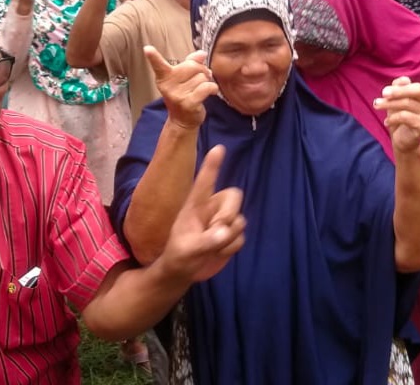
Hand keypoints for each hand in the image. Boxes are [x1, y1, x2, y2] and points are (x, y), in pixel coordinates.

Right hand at [144, 47, 217, 129]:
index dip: (153, 57)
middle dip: (201, 70)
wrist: (182, 121)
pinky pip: (207, 87)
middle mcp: (168, 86)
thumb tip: (201, 53)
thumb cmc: (184, 95)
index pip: (159, 66)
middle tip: (200, 78)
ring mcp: (178, 95)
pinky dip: (213, 88)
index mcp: (164, 77)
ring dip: (207, 81)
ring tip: (201, 89)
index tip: (147, 49)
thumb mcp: (183, 78)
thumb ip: (191, 63)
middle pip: (192, 66)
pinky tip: (211, 93)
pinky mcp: (189, 103)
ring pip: (202, 77)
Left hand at [158, 145, 245, 283]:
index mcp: (195, 205)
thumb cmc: (178, 256)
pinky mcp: (231, 235)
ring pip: (240, 220)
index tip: (218, 148)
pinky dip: (230, 247)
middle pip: (234, 196)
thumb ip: (206, 241)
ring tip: (210, 247)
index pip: (205, 182)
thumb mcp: (187, 250)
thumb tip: (225, 231)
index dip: (212, 165)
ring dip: (228, 237)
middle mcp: (211, 209)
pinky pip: (241, 237)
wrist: (183, 273)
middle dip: (230, 213)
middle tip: (218, 229)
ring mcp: (222, 222)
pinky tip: (217, 252)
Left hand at [373, 66, 419, 153]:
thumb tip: (403, 80)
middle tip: (383, 92)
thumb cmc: (401, 113)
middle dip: (398, 90)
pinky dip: (392, 117)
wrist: (401, 139)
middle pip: (418, 89)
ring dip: (389, 104)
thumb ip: (400, 85)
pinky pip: (405, 116)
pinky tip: (387, 122)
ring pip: (407, 104)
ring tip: (378, 105)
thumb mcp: (397, 97)